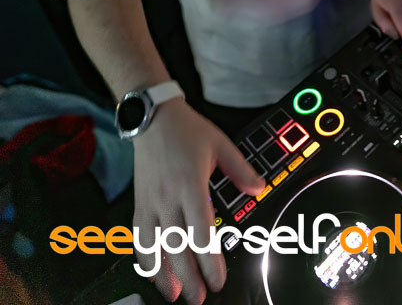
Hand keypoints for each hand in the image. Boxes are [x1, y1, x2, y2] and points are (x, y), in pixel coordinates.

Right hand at [132, 99, 264, 304]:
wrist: (153, 118)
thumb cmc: (185, 130)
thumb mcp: (220, 144)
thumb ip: (241, 169)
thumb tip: (259, 188)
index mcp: (190, 184)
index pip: (200, 233)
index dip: (209, 261)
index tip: (218, 279)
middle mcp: (168, 197)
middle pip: (177, 248)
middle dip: (188, 278)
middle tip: (200, 297)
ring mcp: (150, 202)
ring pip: (154, 248)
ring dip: (163, 275)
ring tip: (174, 295)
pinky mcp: (139, 203)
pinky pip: (139, 237)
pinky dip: (145, 259)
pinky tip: (152, 271)